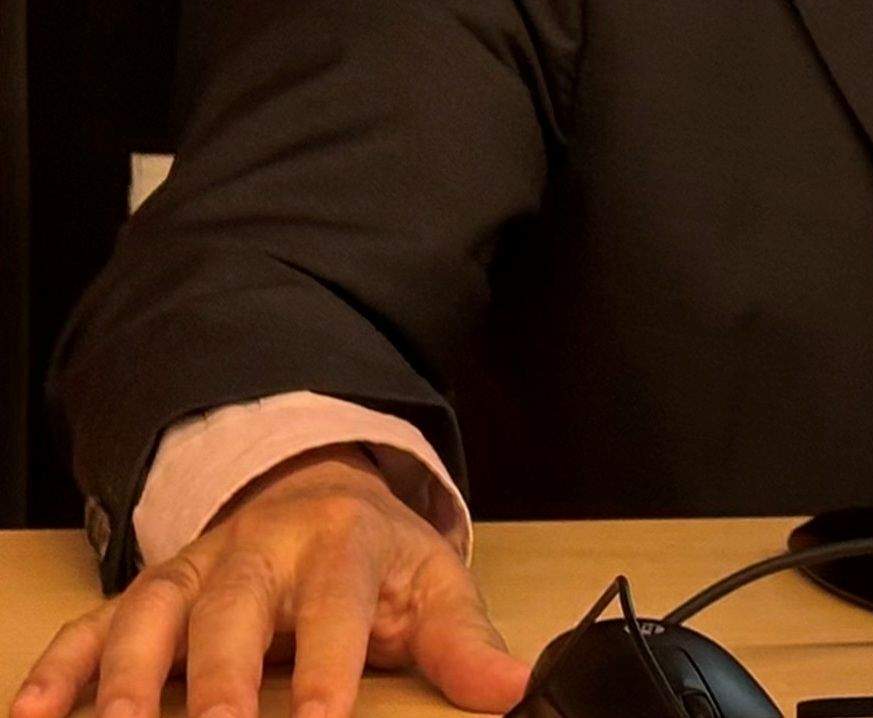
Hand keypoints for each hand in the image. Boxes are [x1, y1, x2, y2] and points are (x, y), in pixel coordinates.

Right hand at [10, 447, 527, 717]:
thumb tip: (513, 689)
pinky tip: (33, 716)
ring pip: (151, 614)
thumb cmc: (378, 557)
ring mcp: (195, 571)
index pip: (335, 608)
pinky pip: (92, 627)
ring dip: (125, 675)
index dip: (327, 667)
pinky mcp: (147, 593)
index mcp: (340, 543)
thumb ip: (463, 641)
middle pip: (233, 607)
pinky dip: (57, 670)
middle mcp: (259, 549)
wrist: (322, 489)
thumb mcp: (432, 584)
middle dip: (216, 676)